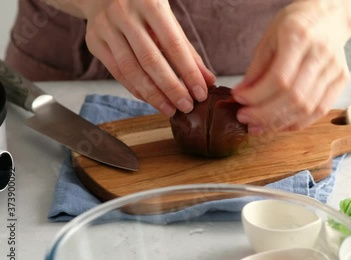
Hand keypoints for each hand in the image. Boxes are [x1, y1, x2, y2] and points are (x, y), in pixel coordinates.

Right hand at [77, 0, 215, 115]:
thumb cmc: (144, 7)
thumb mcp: (168, 20)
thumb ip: (187, 49)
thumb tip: (207, 80)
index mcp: (150, 3)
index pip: (173, 44)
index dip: (188, 72)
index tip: (200, 93)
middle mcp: (125, 13)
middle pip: (150, 60)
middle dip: (171, 88)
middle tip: (187, 107)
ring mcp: (106, 27)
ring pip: (131, 69)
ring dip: (153, 94)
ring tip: (170, 109)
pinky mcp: (94, 41)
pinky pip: (117, 72)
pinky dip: (136, 89)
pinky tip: (151, 100)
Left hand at [232, 0, 350, 134]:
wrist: (328, 16)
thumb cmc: (295, 24)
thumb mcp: (269, 38)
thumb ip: (256, 68)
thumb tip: (240, 96)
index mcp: (299, 37)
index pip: (279, 78)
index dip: (257, 95)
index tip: (239, 100)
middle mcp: (320, 54)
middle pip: (294, 97)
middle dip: (265, 114)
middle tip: (245, 119)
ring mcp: (334, 69)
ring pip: (306, 108)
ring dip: (279, 123)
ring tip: (258, 126)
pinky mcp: (341, 81)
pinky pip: (319, 111)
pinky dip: (297, 123)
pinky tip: (279, 125)